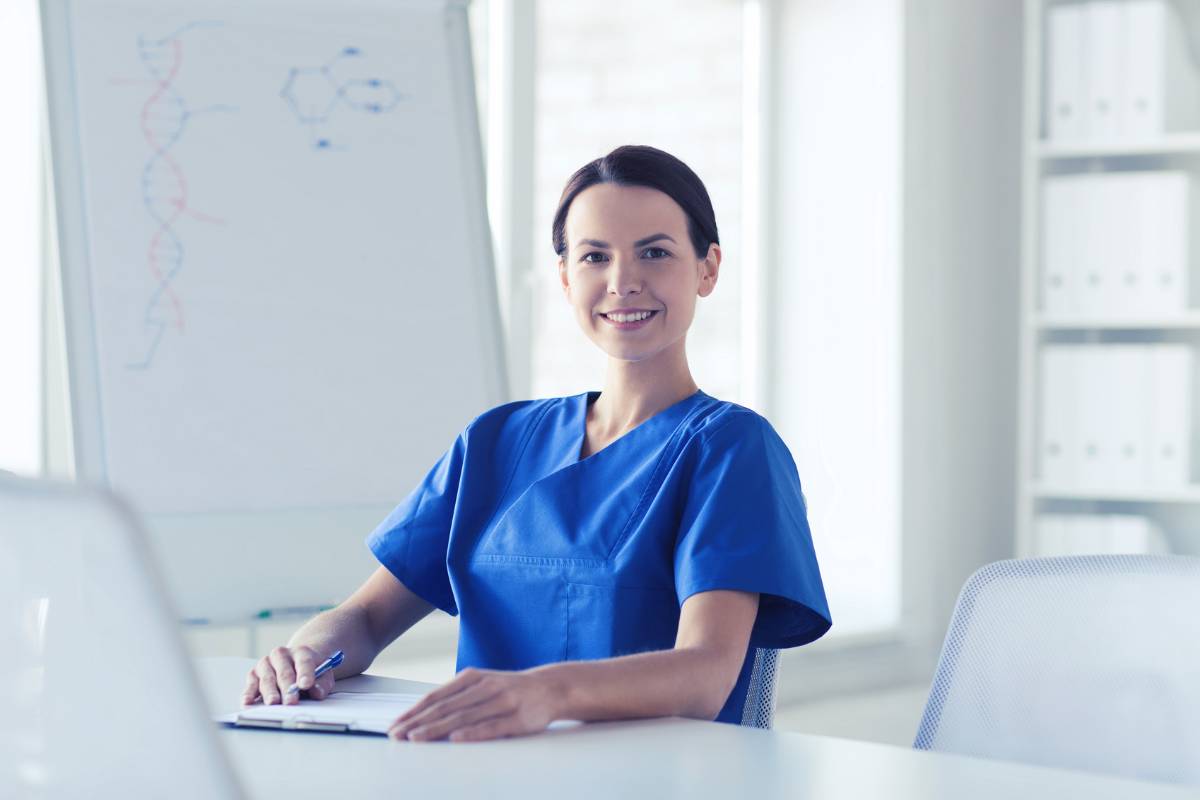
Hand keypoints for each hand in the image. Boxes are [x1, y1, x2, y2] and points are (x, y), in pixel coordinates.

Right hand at [242, 645, 336, 705]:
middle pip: (285, 673)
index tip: (306, 684)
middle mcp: (281, 654)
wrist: (295, 661)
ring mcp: (266, 663)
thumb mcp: (322, 675)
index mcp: (301, 652)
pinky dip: (249, 692)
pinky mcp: (254, 673)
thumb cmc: (309, 671)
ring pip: (267, 678)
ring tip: (273, 702)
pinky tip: (248, 701)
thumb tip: (316, 692)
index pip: (304, 662)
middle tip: (291, 701)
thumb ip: (321, 683)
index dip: (305, 674)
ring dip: (270, 692)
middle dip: (288, 688)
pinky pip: (251, 683)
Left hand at [388, 667, 558, 742]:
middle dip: (418, 722)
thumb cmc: (509, 690)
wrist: (550, 687)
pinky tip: (456, 738)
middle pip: (446, 707)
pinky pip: (491, 726)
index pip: (436, 696)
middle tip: (398, 735)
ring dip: (437, 729)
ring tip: (417, 738)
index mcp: (472, 677)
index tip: (396, 724)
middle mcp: (485, 686)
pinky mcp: (517, 718)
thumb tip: (424, 713)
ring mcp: (501, 701)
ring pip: (464, 717)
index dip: (414, 711)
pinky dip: (472, 733)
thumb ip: (458, 696)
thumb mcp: (482, 684)